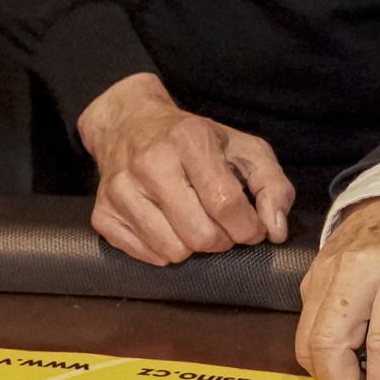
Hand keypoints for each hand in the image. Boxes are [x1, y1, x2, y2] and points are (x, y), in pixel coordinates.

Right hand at [76, 73, 293, 265]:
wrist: (129, 124)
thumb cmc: (194, 139)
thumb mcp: (243, 148)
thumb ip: (272, 185)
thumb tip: (275, 231)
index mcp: (188, 139)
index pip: (225, 203)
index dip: (248, 227)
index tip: (253, 228)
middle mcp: (150, 163)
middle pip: (200, 234)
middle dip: (222, 240)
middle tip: (224, 226)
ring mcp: (121, 191)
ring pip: (173, 250)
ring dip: (194, 246)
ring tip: (196, 222)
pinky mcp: (103, 214)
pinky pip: (147, 255)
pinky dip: (166, 249)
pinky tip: (169, 224)